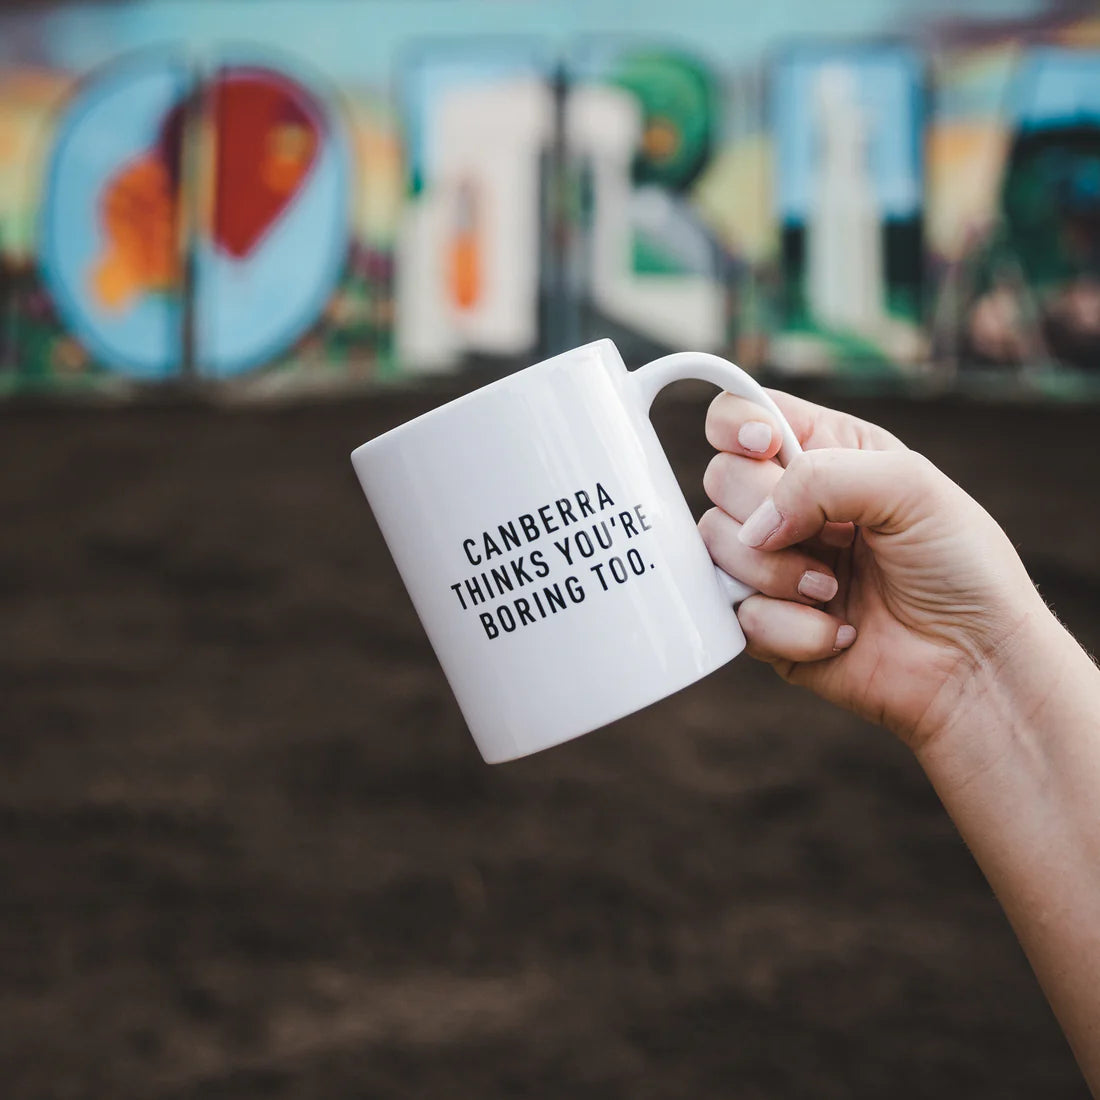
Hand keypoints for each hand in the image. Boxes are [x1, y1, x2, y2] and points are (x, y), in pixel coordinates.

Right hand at [699, 390, 1050, 749]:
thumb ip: (822, 477)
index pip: (741, 415)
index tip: (767, 449)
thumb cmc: (961, 568)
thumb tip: (756, 528)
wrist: (974, 664)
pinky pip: (735, 615)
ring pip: (715, 547)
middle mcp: (790, 505)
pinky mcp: (766, 624)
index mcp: (825, 453)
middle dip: (763, 512)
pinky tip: (838, 633)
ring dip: (777, 574)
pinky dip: (789, 628)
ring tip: (833, 591)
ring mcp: (772, 565)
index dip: (737, 424)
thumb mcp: (910, 486)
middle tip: (831, 542)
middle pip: (718, 478)